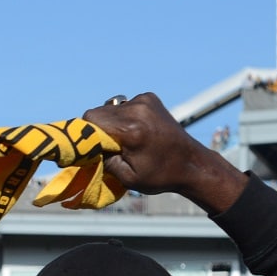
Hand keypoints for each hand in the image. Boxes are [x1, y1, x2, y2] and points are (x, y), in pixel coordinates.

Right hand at [82, 92, 246, 214]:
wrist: (191, 163)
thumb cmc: (159, 176)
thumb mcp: (126, 177)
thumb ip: (103, 159)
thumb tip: (87, 148)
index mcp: (131, 130)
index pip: (91, 119)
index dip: (85, 134)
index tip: (90, 148)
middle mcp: (137, 109)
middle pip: (98, 112)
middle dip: (97, 129)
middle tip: (107, 147)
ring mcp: (144, 100)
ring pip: (109, 107)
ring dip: (110, 123)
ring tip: (124, 139)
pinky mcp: (149, 97)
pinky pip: (124, 105)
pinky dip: (123, 117)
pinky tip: (135, 130)